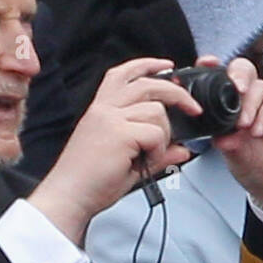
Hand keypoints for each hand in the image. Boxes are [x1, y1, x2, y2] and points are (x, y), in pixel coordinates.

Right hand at [28, 57, 196, 242]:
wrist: (69, 197)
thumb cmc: (89, 182)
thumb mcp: (127, 162)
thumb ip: (157, 152)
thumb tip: (182, 151)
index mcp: (100, 110)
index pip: (124, 75)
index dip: (147, 65)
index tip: (167, 66)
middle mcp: (104, 109)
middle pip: (147, 84)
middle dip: (177, 93)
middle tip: (192, 108)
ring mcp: (110, 119)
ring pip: (156, 111)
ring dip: (163, 134)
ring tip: (150, 154)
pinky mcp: (118, 134)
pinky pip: (155, 134)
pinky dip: (157, 151)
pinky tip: (143, 163)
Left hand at [208, 55, 262, 205]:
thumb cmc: (257, 166)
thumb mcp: (234, 157)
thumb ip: (226, 144)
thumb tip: (219, 138)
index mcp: (231, 106)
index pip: (221, 79)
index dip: (212, 69)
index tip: (205, 65)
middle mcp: (251, 100)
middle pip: (244, 71)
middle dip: (237, 76)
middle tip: (235, 91)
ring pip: (259, 87)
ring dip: (249, 105)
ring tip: (243, 126)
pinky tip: (257, 131)